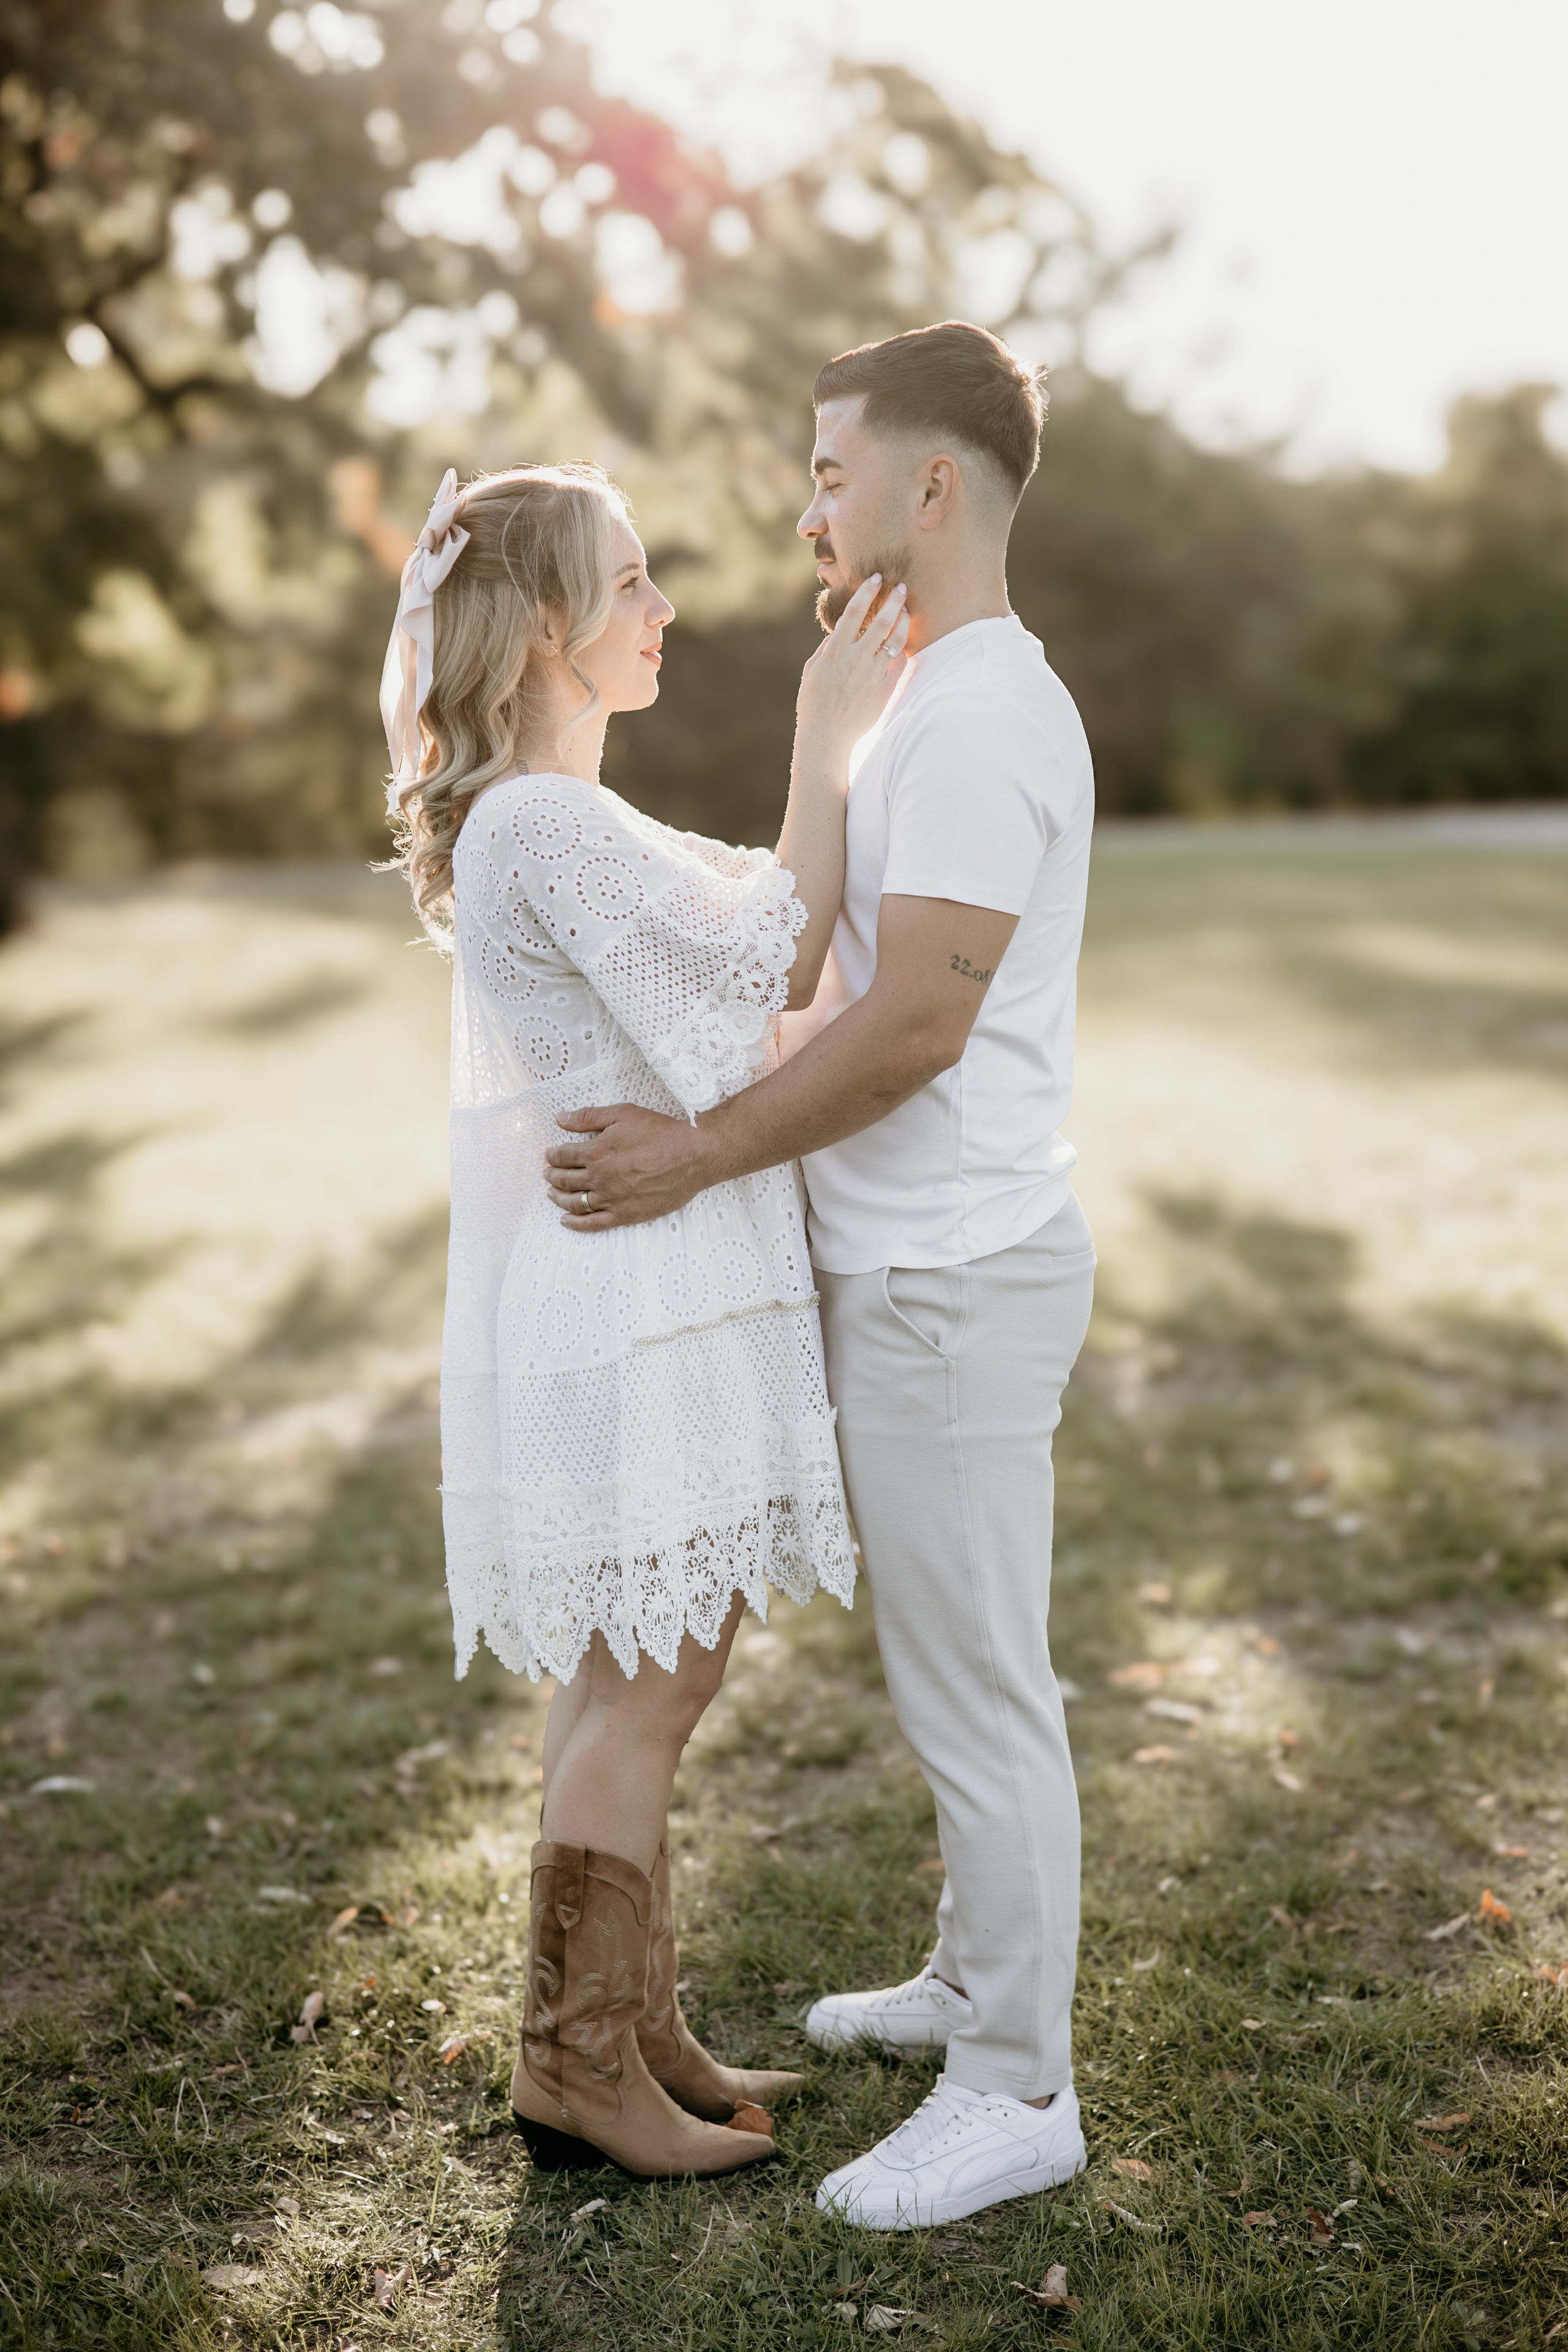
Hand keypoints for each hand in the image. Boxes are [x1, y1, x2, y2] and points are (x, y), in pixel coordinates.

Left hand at [544, 1103, 711, 1228]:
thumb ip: (588, 1117)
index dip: (553, 1155)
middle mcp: (599, 1178)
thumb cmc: (660, 1132)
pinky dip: (576, 1224)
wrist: (692, 1156)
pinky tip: (565, 1221)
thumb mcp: (623, 1114)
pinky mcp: (626, 1215)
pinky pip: (593, 1224)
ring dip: (559, 1198)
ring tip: (552, 1193)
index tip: (549, 1155)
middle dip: (552, 1175)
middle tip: (548, 1173)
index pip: (563, 1156)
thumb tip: (560, 1118)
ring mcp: (611, 1199)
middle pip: (565, 1179)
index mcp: (596, 1152)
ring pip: (575, 1202)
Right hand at [794, 574, 908, 763]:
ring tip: (906, 609)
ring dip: (903, 620)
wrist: (826, 737)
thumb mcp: (812, 670)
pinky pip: (899, 662)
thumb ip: (828, 647)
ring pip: (896, 639)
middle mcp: (856, 658)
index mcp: (835, 650)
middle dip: (894, 599)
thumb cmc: (814, 703)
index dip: (867, 591)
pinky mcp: (885, 689)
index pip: (855, 611)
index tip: (876, 578)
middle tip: (902, 587)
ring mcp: (873, 674)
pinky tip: (904, 639)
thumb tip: (840, 630)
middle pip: (882, 620)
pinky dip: (903, 648)